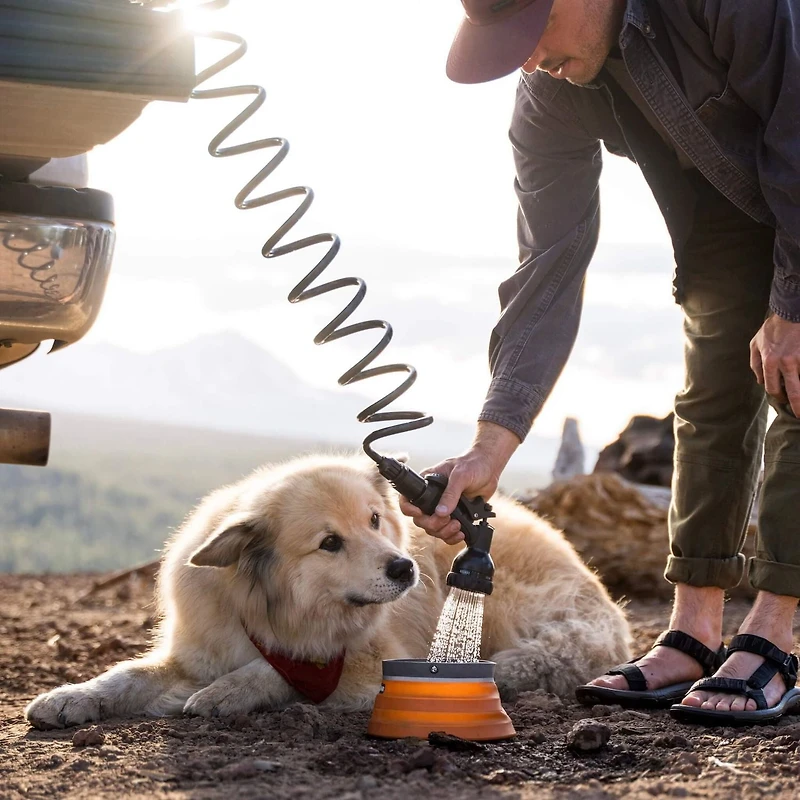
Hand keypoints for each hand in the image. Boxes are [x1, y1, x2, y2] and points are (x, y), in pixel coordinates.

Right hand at [398, 421, 519, 544]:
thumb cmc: (472, 464)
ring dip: (443, 532)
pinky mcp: (455, 516)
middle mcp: (432, 498)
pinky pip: (447, 533)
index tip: (420, 513)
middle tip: (448, 520)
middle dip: (433, 524)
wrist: (489, 468)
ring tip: (458, 526)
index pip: (408, 499)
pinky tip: (461, 533)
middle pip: (421, 519)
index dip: (409, 509)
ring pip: (433, 529)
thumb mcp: (460, 476)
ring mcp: (443, 508)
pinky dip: (451, 537)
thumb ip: (451, 494)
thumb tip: (441, 512)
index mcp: (427, 484)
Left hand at [750, 314, 799, 416]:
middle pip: (792, 392)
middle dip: (796, 405)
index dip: (777, 396)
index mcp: (769, 362)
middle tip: (799, 414)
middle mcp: (785, 363)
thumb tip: (759, 381)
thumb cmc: (772, 328)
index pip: (772, 387)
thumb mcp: (755, 344)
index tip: (783, 400)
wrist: (791, 311)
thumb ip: (755, 364)